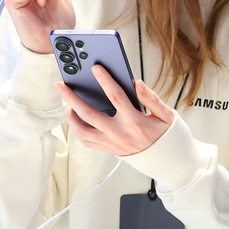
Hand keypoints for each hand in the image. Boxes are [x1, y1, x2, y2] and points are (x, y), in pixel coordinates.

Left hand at [56, 66, 172, 157]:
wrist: (166, 160)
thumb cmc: (166, 134)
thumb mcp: (167, 115)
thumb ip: (152, 98)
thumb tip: (137, 83)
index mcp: (135, 122)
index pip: (116, 97)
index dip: (105, 80)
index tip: (96, 68)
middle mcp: (120, 133)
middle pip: (89, 114)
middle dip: (72, 97)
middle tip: (61, 85)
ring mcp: (111, 143)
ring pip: (82, 130)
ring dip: (70, 116)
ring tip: (66, 103)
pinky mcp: (108, 149)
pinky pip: (86, 141)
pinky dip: (76, 130)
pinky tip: (74, 119)